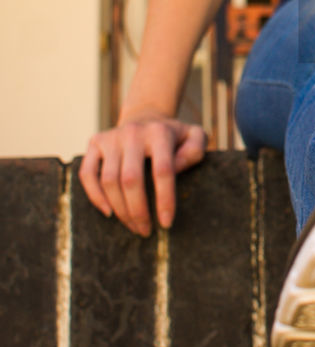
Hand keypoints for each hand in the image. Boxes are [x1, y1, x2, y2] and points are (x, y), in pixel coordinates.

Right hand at [80, 113, 207, 236]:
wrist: (145, 116)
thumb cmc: (173, 136)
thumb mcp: (194, 136)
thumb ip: (195, 149)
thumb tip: (176, 168)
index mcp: (160, 133)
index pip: (163, 170)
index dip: (164, 200)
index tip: (166, 223)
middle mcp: (133, 133)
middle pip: (131, 180)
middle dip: (138, 211)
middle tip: (145, 231)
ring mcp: (111, 138)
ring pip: (109, 181)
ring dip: (120, 209)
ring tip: (132, 225)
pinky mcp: (95, 143)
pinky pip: (87, 174)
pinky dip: (95, 196)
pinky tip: (108, 212)